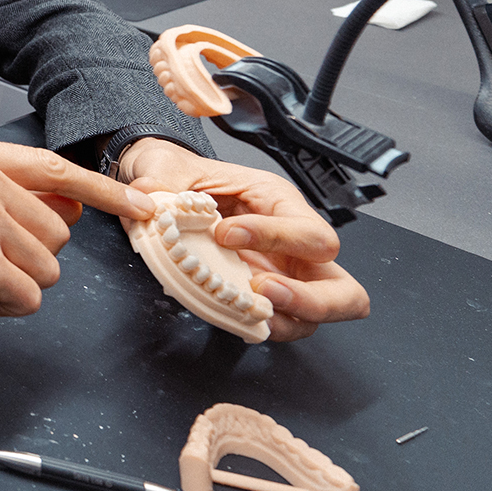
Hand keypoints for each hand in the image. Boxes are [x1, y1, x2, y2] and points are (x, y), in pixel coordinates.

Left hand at [119, 138, 370, 339]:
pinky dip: (261, 327)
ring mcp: (281, 276)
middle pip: (343, 289)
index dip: (272, 238)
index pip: (308, 232)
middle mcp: (291, 246)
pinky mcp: (258, 298)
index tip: (224, 234)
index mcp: (279, 203)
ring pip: (317, 317)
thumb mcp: (167, 164)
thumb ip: (161, 178)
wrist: (160, 186)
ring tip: (247, 305)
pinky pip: (279, 325)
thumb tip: (147, 198)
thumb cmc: (179, 174)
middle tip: (262, 289)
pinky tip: (232, 315)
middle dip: (312, 299)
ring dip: (287, 319)